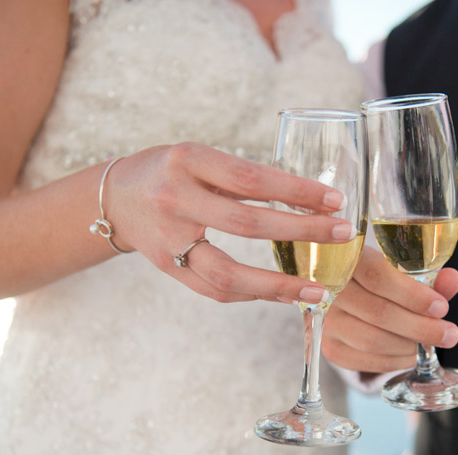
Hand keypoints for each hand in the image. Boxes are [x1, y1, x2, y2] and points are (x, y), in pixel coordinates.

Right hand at [106, 143, 356, 302]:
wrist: (115, 197)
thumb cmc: (170, 171)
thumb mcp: (201, 157)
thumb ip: (242, 176)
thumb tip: (308, 198)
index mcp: (190, 160)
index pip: (252, 178)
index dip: (296, 191)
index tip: (336, 201)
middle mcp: (176, 199)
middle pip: (247, 224)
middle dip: (302, 231)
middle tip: (343, 235)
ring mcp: (168, 239)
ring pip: (228, 272)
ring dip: (277, 285)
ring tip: (317, 291)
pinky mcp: (167, 267)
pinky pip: (213, 290)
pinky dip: (250, 294)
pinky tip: (279, 293)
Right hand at [323, 246, 457, 372]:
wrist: (346, 298)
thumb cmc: (380, 281)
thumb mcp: (402, 272)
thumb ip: (427, 276)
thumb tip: (453, 280)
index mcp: (348, 259)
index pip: (378, 276)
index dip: (412, 295)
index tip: (441, 307)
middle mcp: (330, 289)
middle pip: (379, 312)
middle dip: (421, 327)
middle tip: (450, 334)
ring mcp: (327, 320)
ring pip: (373, 340)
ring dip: (409, 345)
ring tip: (429, 342)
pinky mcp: (328, 347)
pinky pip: (366, 360)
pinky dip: (396, 360)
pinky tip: (412, 353)